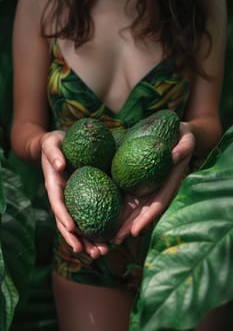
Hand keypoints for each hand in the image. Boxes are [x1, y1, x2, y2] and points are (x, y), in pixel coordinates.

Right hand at [40, 130, 108, 258]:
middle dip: (78, 240)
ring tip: (103, 253)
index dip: (63, 217)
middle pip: (68, 223)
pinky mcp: (84, 199)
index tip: (72, 228)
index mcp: (55, 187)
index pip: (58, 204)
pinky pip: (91, 216)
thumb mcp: (52, 143)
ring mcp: (74, 201)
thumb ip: (53, 152)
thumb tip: (59, 165)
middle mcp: (64, 198)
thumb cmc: (56, 143)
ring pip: (80, 226)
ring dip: (89, 242)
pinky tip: (110, 240)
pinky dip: (98, 229)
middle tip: (91, 252)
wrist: (61, 145)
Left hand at [113, 122, 194, 243]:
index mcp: (168, 184)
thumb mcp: (186, 140)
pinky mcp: (133, 178)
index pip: (157, 204)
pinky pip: (122, 191)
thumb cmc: (182, 137)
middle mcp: (155, 189)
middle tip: (114, 241)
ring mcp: (144, 186)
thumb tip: (174, 156)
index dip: (147, 218)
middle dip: (128, 227)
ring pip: (130, 206)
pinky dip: (112, 203)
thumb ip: (183, 148)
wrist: (174, 134)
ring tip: (104, 235)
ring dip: (118, 221)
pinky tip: (98, 211)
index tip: (135, 231)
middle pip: (141, 211)